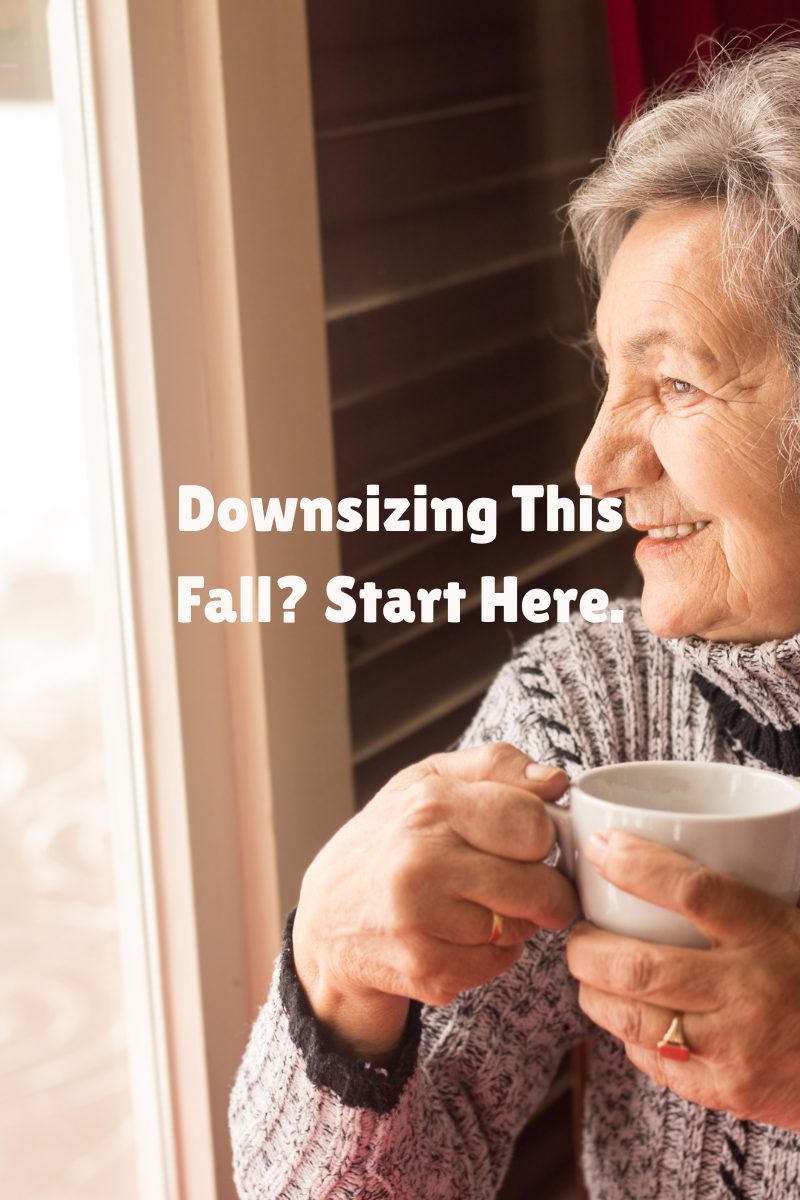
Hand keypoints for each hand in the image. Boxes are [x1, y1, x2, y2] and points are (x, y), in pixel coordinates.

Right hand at [293, 743, 577, 1060]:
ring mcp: (421, 919)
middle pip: (538, 886)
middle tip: (529, 887)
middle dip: (546, 891)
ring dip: (515, 924)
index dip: (541, 836)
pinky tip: (459, 936)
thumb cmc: (387, 842)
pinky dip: (491, 955)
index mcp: (429, 803)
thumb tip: (554, 780)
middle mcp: (421, 860)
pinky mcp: (424, 969)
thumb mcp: (428, 782)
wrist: (325, 920)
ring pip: (522, 930)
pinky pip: (498, 964)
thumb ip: (495, 766)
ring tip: (477, 907)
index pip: (533, 823)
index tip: (529, 843)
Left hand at [566, 830, 799, 1129]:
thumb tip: (679, 831)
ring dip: (594, 992)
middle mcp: (750, 991)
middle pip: (639, 965)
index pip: (693, 889)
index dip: (636, 864)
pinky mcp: (729, 1092)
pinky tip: (629, 1017)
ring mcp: (736, 1049)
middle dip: (587, 946)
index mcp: (772, 932)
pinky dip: (629, 1036)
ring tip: (590, 972)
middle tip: (578, 931)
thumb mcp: (794, 913)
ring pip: (633, 1018)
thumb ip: (742, 887)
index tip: (601, 847)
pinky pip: (655, 1061)